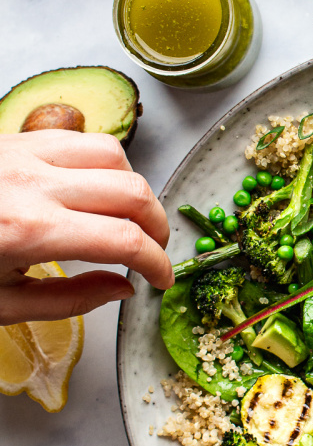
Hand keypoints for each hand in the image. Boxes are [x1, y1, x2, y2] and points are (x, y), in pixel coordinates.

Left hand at [0, 130, 172, 323]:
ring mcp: (22, 153)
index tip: (163, 280)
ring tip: (129, 218)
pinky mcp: (12, 140)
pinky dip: (102, 163)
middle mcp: (31, 183)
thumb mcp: (0, 306)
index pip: (124, 239)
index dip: (158, 262)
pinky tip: (93, 190)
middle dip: (157, 224)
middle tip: (154, 252)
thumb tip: (121, 287)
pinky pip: (78, 139)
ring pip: (113, 152)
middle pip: (132, 190)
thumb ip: (70, 301)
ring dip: (133, 187)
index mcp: (29, 232)